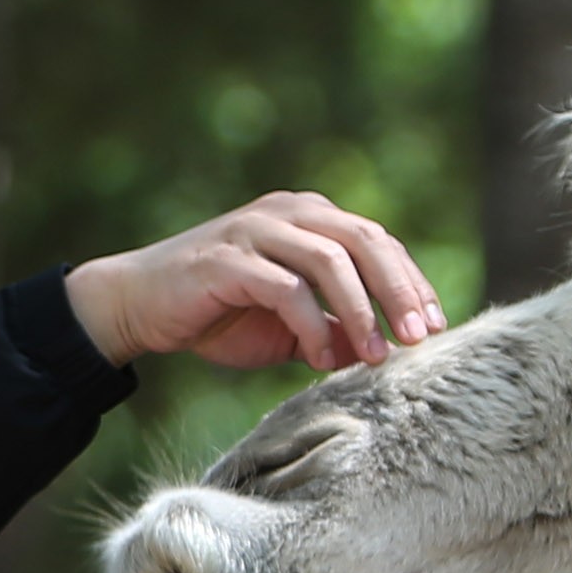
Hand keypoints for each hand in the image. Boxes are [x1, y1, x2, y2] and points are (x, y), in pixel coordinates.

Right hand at [69, 194, 443, 372]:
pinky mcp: (227, 260)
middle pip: (365, 240)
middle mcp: (287, 212)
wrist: (136, 307)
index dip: (412, 282)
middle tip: (420, 338)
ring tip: (379, 355)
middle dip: (400, 291)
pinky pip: (286, 289)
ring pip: (331, 260)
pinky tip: (322, 360)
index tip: (435, 327)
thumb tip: (378, 349)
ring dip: (362, 310)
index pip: (377, 242)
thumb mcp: (286, 328)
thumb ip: (332, 330)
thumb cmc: (215, 316)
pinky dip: (312, 326)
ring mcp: (256, 230)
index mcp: (308, 218)